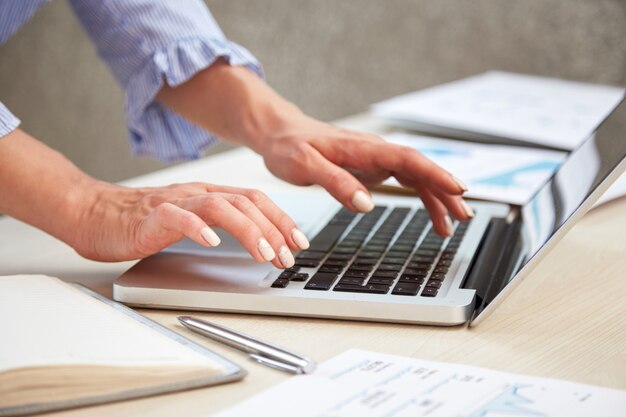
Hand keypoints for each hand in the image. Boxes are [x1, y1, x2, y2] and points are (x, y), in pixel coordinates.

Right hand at [72, 182, 308, 264]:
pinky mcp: (150, 215)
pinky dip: (197, 227)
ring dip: (248, 230)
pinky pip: (177, 216)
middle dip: (274, 229)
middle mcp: (196, 193)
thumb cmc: (142, 221)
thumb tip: (256, 242)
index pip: (254, 199)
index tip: (299, 241)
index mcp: (207, 194)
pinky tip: (211, 241)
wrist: (94, 213)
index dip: (281, 218)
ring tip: (264, 253)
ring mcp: (174, 201)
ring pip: (220, 205)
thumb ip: (218, 223)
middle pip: (245, 201)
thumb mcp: (190, 220)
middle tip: (289, 255)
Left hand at [256, 113, 473, 235]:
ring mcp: (375, 159)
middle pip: (419, 168)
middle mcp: (374, 151)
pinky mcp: (372, 167)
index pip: (407, 159)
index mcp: (362, 148)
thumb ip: (335, 182)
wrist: (280, 133)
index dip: (434, 174)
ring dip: (437, 197)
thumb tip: (365, 204)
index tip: (457, 189)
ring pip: (416, 176)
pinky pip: (405, 180)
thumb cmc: (289, 146)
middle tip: (464, 215)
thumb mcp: (304, 165)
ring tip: (453, 224)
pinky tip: (432, 214)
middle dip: (445, 190)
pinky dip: (422, 196)